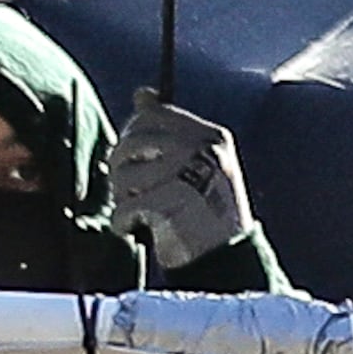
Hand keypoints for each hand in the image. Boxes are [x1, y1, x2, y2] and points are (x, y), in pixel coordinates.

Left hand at [108, 92, 253, 268]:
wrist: (229, 259)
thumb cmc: (208, 211)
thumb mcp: (198, 163)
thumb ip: (169, 129)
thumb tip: (142, 94)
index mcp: (212, 138)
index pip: (152, 117)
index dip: (135, 139)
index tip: (140, 161)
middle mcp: (203, 151)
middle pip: (131, 143)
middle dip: (124, 171)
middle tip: (139, 193)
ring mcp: (189, 176)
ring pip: (123, 175)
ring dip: (124, 199)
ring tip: (145, 214)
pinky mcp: (172, 205)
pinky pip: (125, 208)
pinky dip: (123, 223)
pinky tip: (139, 229)